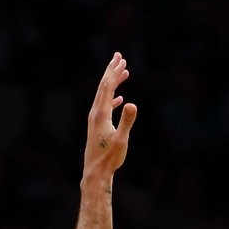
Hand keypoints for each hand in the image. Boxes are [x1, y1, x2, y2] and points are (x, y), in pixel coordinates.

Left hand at [82, 52, 136, 182]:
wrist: (96, 171)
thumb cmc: (109, 158)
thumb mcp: (121, 140)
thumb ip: (127, 121)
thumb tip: (132, 104)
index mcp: (101, 113)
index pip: (107, 87)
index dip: (114, 72)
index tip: (122, 60)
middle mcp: (95, 113)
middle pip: (103, 86)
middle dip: (111, 71)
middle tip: (119, 56)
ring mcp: (95, 119)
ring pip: (104, 95)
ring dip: (113, 83)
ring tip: (123, 73)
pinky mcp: (97, 126)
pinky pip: (105, 106)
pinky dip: (112, 99)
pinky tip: (120, 99)